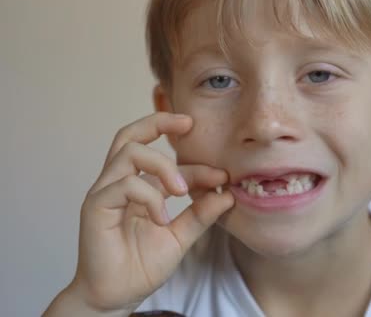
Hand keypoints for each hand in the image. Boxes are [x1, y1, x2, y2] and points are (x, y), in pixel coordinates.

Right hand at [65, 112, 232, 313]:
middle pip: (131, 135)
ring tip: (182, 190)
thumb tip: (229, 195)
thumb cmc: (142, 266)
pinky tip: (162, 218)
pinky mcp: (96, 206)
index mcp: (139, 187)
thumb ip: (200, 215)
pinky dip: (149, 195)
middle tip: (189, 124)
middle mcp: (119, 183)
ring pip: (129, 151)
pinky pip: (123, 184)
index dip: (196, 165)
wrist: (117, 296)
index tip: (223, 177)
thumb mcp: (180, 237)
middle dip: (159, 121)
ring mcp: (105, 192)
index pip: (167, 161)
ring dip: (162, 165)